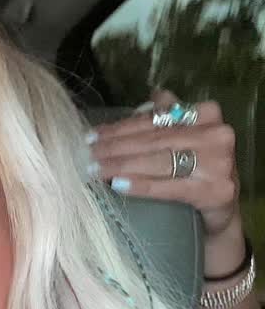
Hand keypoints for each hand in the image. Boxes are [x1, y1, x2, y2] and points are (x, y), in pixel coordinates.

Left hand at [86, 90, 240, 238]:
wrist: (222, 211)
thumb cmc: (198, 171)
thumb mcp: (186, 139)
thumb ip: (170, 118)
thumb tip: (150, 98)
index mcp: (207, 114)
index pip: (154, 120)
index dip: (120, 127)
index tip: (92, 135)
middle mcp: (216, 134)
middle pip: (153, 140)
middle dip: (114, 148)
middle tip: (86, 155)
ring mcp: (218, 163)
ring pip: (158, 161)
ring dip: (121, 166)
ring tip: (94, 170)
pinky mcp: (214, 191)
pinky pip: (168, 187)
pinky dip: (140, 185)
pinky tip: (118, 185)